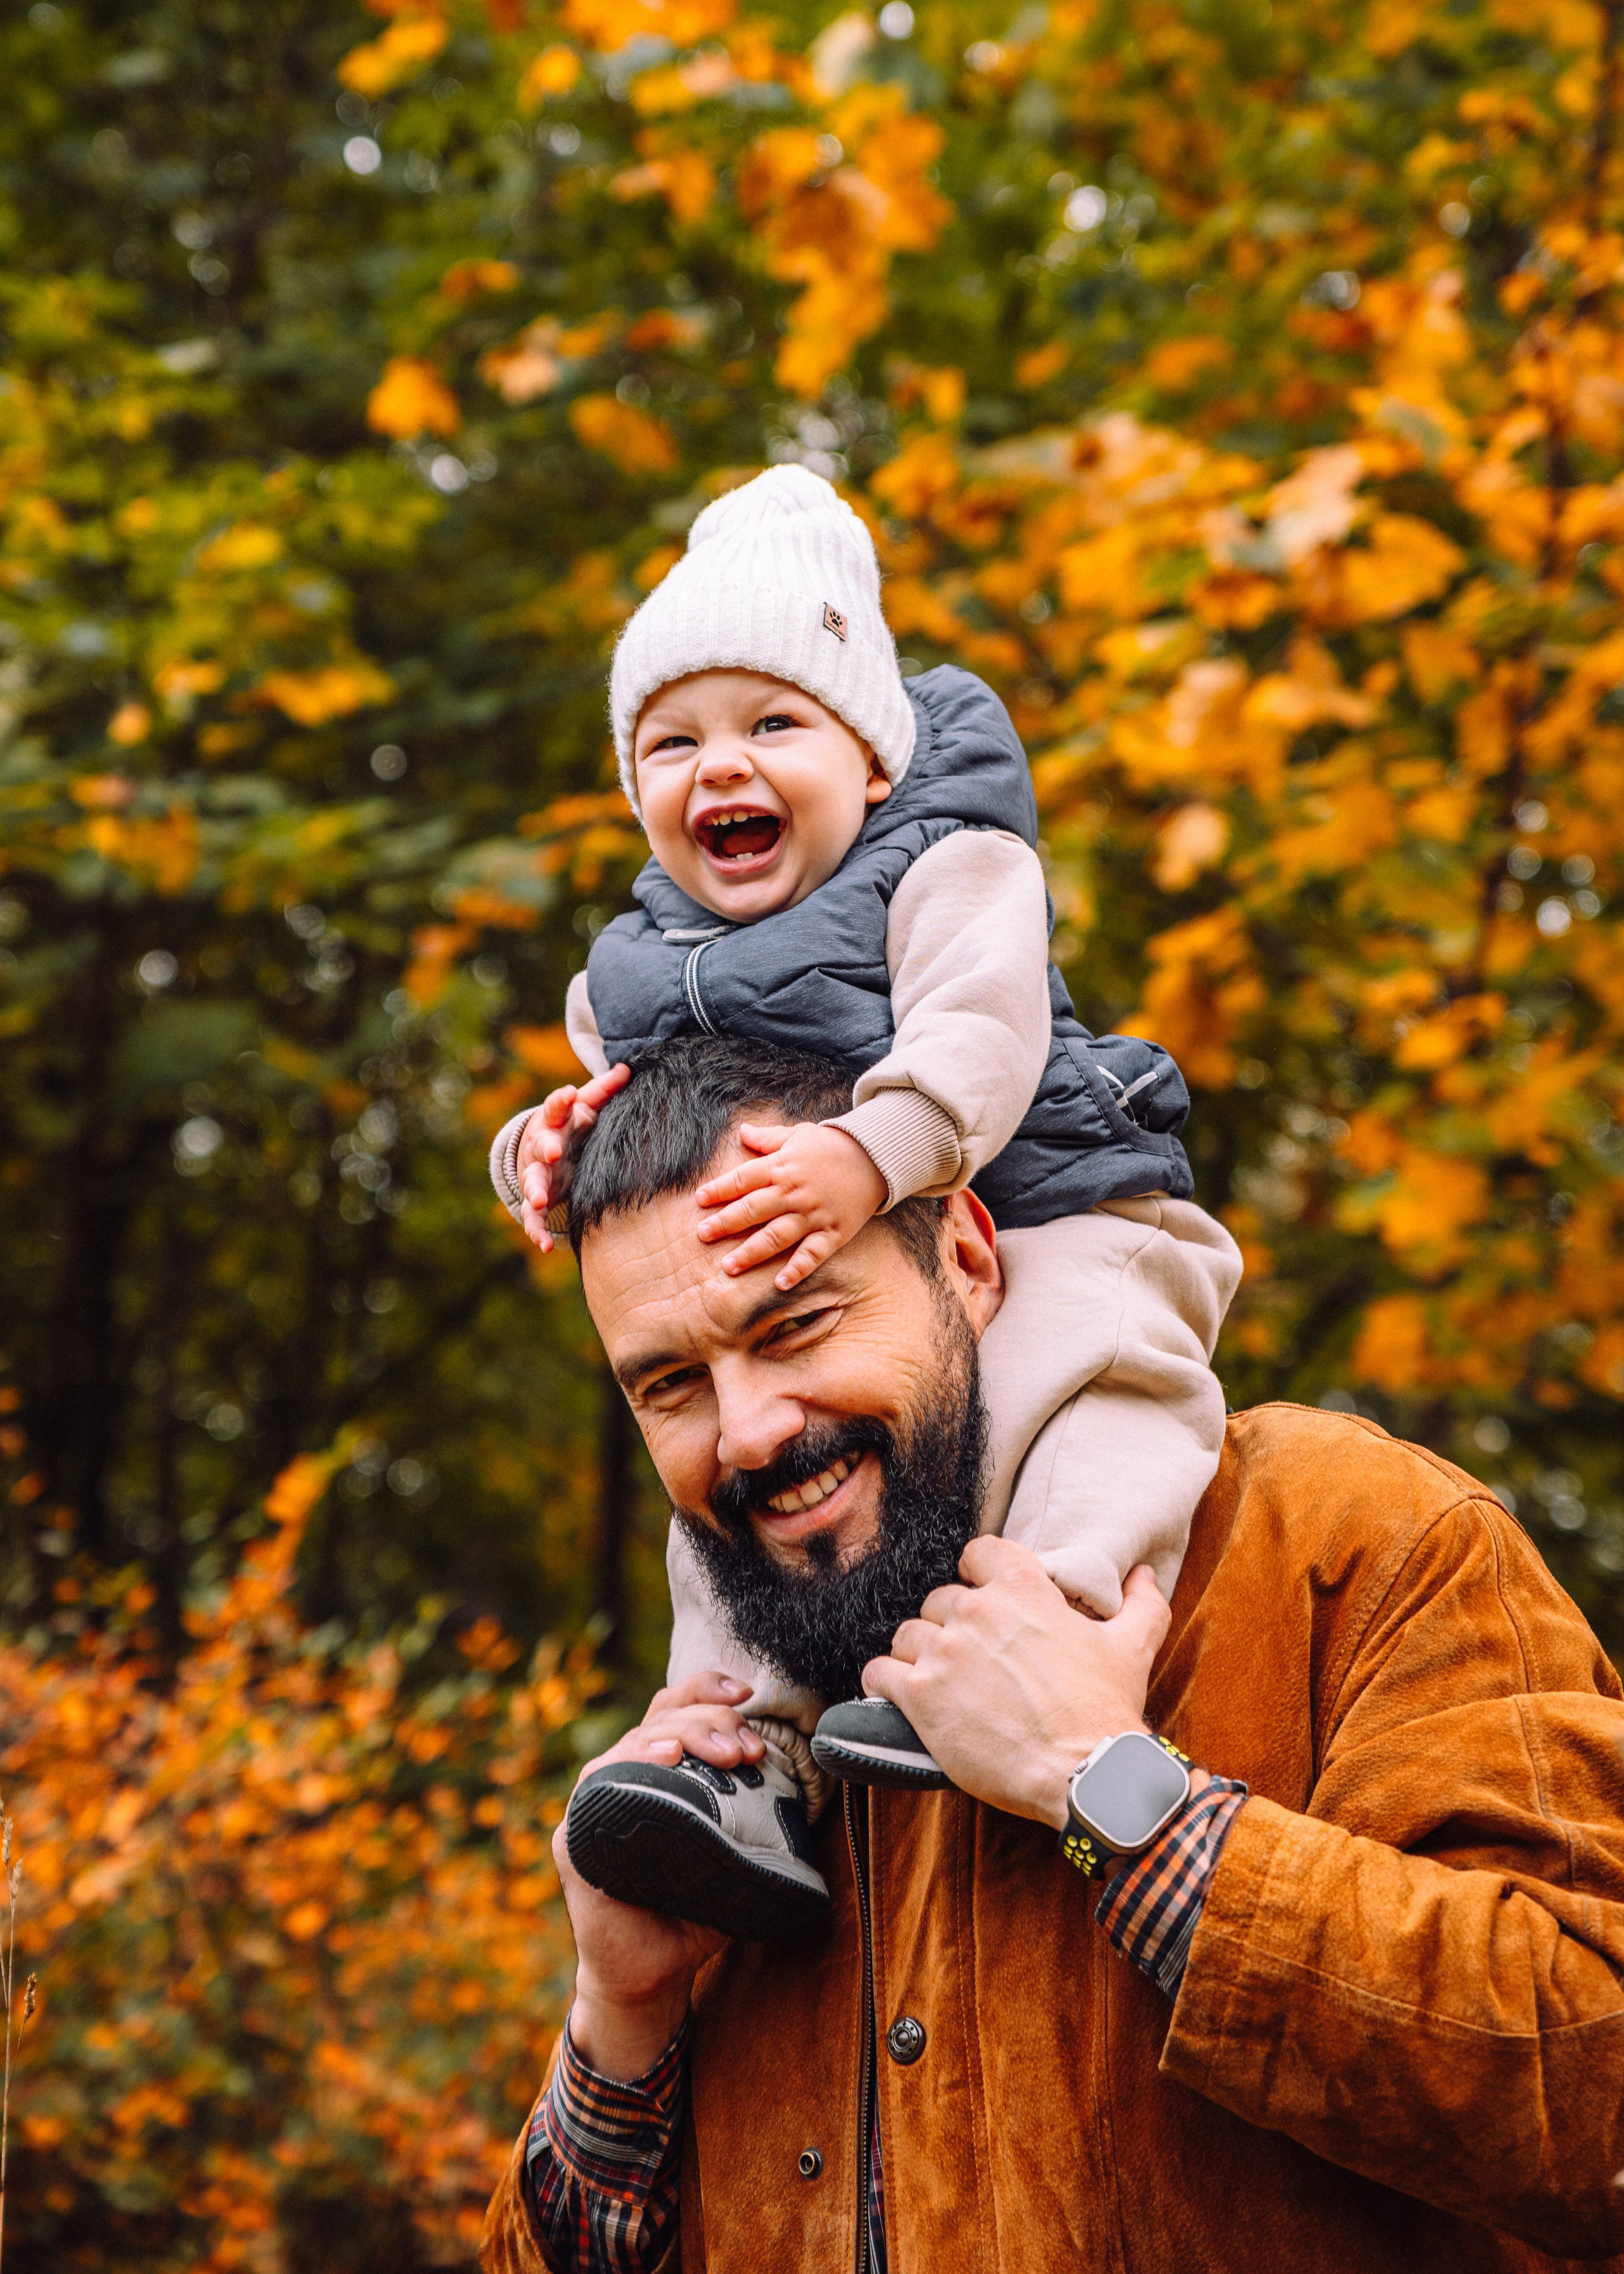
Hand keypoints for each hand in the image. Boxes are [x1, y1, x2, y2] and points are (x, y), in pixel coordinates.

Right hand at [515, 1063, 630, 1249]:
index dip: (560, 1100)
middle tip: (553, 1152)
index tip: (569, 1094)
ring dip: (534, 1191)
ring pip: (532, 1182)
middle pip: (540, 1145)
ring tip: (539, 1200)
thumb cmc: (573, 1124)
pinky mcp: (537, 1199)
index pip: (556, 1106)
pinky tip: (545, 1246)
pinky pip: (533, 1218)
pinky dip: (536, 1231)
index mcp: (555, 1120)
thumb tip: (626, 1069)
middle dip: (545, 1148)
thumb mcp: (586, 1107)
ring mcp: (537, 1174)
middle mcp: (542, 1146)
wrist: (546, 1150)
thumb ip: (603, 1091)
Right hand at [553, 1673, 763, 2079]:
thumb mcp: (731, 1853)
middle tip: (746, 1748)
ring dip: (683, 1736)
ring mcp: (597, 1801)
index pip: (678, 1708)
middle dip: (710, 1720)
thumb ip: (752, 1817)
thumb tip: (804, 1788)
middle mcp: (625, 1774)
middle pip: (663, 1719)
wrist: (652, 1974)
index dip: (708, 1689)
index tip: (747, 1693)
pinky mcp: (576, 1836)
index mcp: (659, 1769)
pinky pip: (600, 1788)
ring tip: (721, 1751)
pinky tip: (661, 1759)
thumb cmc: (693, 1907)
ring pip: (637, 1742)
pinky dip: (632, 1765)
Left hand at [694, 1120, 886, 1289]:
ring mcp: (813, 1215)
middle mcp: (794, 1193)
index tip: (699, 1200)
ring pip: (776, 1237)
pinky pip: (812, 1255)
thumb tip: (742, 1131)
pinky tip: (779, 1284)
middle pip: (753, 1210)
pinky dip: (797, 1270)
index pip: (743, 1179)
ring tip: (728, 1267)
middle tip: (701, 1235)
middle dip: (725, 1223)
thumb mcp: (798, 1134)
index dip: (719, 1189)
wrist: (875, 1157)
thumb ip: (768, 1138)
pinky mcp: (833, 1232)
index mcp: (781, 1167)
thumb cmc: (831, 1146)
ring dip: (751, 1253)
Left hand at [861, 1539, 1170, 1830]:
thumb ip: (1141, 1603)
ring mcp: (944, 1652)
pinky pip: (879, 1672)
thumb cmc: (1106, 1709)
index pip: (976, 1552)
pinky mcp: (920, 1695)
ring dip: (918, 1655)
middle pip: (940, 1600)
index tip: (984, 1599)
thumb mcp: (1133, 1646)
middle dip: (952, 1626)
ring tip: (940, 1682)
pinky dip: (885, 1682)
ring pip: (907, 1634)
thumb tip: (1144, 1573)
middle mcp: (976, 1610)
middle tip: (971, 1660)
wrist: (1086, 1774)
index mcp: (1022, 1587)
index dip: (977, 1574)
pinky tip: (902, 1696)